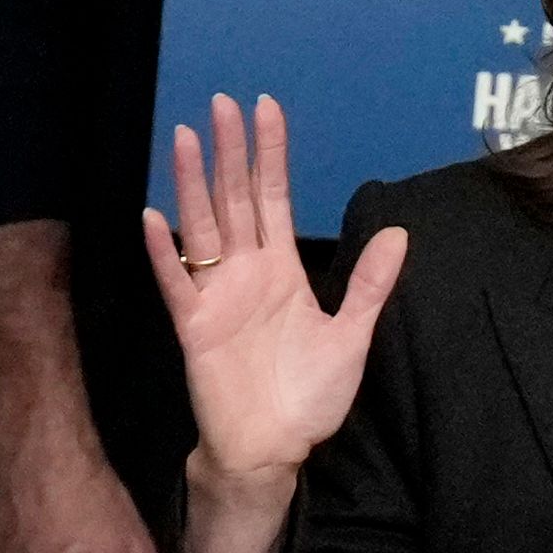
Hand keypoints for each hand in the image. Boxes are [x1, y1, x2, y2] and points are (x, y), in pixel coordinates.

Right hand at [146, 95, 408, 487]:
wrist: (274, 449)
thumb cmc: (309, 397)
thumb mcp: (351, 335)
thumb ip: (369, 284)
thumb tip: (399, 231)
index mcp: (282, 269)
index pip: (274, 197)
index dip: (270, 154)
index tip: (266, 108)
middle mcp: (246, 272)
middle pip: (234, 199)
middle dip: (230, 151)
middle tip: (222, 103)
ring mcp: (217, 296)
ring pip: (202, 227)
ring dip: (193, 184)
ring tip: (188, 138)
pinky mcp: (194, 326)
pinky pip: (176, 282)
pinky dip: (164, 252)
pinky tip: (153, 217)